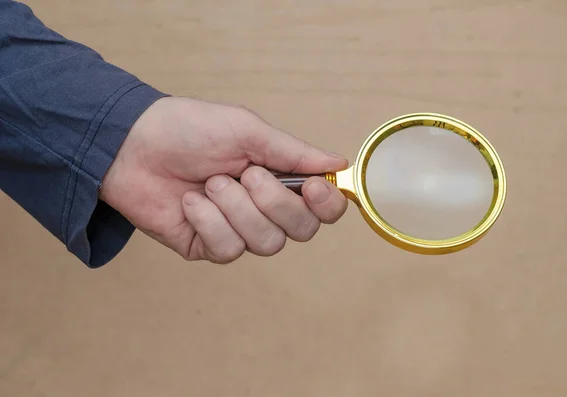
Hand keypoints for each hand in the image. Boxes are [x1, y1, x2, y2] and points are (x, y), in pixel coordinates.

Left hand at [99, 96, 348, 263]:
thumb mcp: (246, 130)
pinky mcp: (208, 246)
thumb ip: (293, 152)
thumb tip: (338, 163)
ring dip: (237, 209)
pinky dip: (209, 221)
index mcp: (279, 178)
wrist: (132, 145)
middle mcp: (264, 209)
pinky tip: (189, 202)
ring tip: (210, 183)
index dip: (327, 204)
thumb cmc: (189, 129)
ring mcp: (237, 230)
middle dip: (274, 202)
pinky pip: (228, 249)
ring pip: (266, 243)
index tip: (314, 187)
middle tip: (246, 174)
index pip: (323, 208)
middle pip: (301, 231)